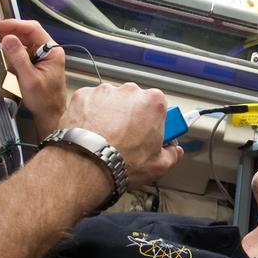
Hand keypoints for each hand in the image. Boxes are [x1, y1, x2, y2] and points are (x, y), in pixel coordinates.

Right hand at [0, 19, 66, 137]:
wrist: (50, 115)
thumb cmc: (44, 100)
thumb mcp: (29, 79)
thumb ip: (18, 57)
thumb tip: (8, 38)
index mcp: (52, 51)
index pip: (33, 28)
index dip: (15, 25)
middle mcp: (48, 51)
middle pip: (27, 33)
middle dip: (10, 34)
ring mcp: (41, 57)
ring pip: (22, 43)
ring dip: (10, 46)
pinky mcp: (35, 63)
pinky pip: (21, 53)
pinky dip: (12, 56)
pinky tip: (7, 63)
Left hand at [56, 82, 183, 188]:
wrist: (86, 164)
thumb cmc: (121, 162)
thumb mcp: (159, 166)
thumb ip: (172, 155)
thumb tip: (174, 152)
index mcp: (153, 102)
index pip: (159, 106)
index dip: (154, 121)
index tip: (150, 131)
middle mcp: (130, 91)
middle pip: (135, 101)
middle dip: (132, 116)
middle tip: (127, 139)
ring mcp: (105, 91)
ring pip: (112, 101)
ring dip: (110, 114)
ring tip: (105, 138)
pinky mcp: (83, 95)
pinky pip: (90, 103)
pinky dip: (90, 114)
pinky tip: (91, 132)